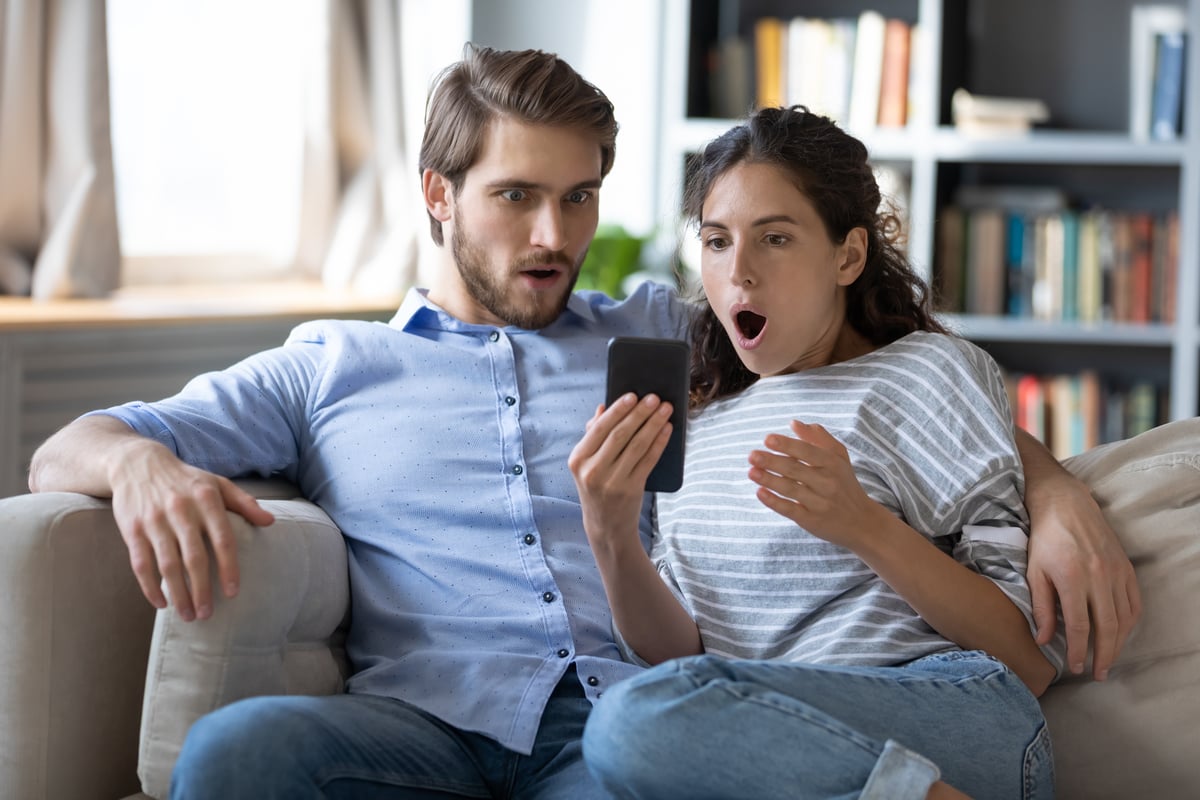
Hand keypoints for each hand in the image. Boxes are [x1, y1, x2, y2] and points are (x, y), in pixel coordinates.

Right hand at [109, 440, 274, 621]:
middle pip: (194, 558)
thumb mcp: (217, 483)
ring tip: (188, 615)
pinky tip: (161, 603)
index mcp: (206, 499)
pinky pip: (141, 564)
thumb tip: (270, 522)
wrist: (138, 463)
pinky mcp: (132, 530)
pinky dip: (150, 587)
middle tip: (208, 614)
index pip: (222, 539)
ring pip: (167, 565)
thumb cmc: (185, 479)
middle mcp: (181, 510)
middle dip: (202, 590)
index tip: (232, 593)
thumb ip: (245, 503)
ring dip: (178, 594)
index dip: (229, 568)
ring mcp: (154, 521)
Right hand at [568, 393, 672, 554]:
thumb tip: (603, 407)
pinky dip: (659, 442)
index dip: (618, 410)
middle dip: (639, 413)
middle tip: (654, 398)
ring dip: (653, 424)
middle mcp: (592, 470)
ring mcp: (612, 482)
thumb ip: (593, 435)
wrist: (605, 525)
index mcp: (577, 459)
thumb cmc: (597, 487)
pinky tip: (667, 429)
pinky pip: (648, 460)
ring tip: (665, 410)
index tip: (633, 395)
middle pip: (620, 434)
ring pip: (637, 445)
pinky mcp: (631, 489)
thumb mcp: (586, 464)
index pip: (600, 428)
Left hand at [748, 421, 881, 547]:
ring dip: (770, 480)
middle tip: (752, 455)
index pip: (807, 451)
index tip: (768, 439)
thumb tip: (794, 423)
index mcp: (832, 464)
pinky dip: (775, 502)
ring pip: (791, 489)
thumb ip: (818, 438)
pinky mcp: (812, 521)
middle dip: (773, 462)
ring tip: (751, 471)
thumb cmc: (844, 484)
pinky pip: (791, 510)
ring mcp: (820, 503)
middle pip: (796, 469)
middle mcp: (827, 482)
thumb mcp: (839, 458)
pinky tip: (760, 492)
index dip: (788, 445)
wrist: (862, 522)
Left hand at [1025, 481, 1141, 679]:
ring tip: (1108, 660)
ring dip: (1119, 644)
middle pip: (1107, 627)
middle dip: (1103, 655)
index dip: (1078, 651)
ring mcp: (1116, 572)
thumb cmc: (1044, 538)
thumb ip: (1041, 607)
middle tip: (1097, 674)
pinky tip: (1121, 634)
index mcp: (1072, 578)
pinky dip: (1130, 623)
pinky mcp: (1126, 568)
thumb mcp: (1034, 571)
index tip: (1075, 667)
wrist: (1066, 505)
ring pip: (1124, 618)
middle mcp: (1099, 577)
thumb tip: (1043, 640)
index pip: (1080, 626)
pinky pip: (1134, 603)